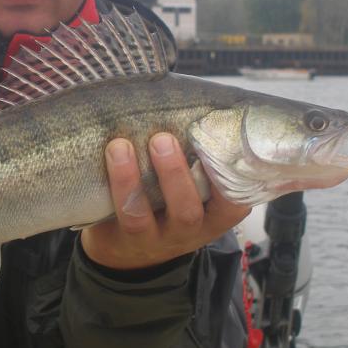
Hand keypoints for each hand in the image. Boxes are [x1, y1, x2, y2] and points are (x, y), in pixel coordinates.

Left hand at [80, 133, 250, 270]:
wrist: (126, 247)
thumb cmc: (167, 198)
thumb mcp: (193, 184)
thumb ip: (201, 154)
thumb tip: (210, 100)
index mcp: (215, 212)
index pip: (236, 198)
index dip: (234, 175)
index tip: (221, 141)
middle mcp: (191, 229)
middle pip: (189, 209)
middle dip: (175, 173)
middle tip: (162, 138)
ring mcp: (159, 238)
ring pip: (146, 216)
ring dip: (133, 178)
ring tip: (121, 145)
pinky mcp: (128, 239)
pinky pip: (125, 216)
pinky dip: (117, 185)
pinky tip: (111, 157)